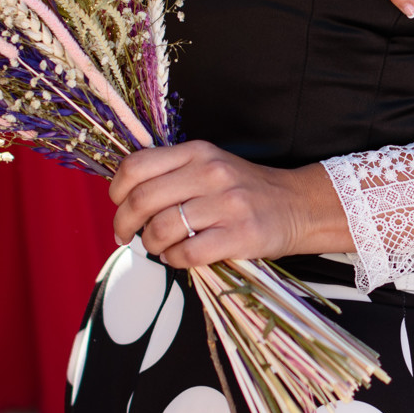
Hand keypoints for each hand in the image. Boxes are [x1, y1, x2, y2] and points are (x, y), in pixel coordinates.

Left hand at [110, 141, 352, 267]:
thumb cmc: (245, 190)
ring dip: (151, 244)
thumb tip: (126, 198)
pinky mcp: (240, 235)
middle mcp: (211, 174)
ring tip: (158, 247)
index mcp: (197, 152)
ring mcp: (227, 205)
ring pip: (162, 228)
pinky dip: (174, 260)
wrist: (297, 206)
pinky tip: (179, 257)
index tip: (118, 204)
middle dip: (125, 223)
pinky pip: (188, 253)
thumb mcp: (209, 166)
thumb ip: (173, 173)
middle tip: (126, 235)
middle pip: (143, 199)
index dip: (117, 190)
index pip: (137, 166)